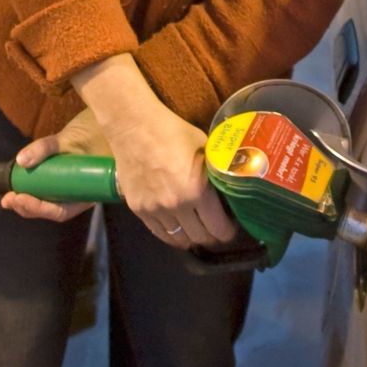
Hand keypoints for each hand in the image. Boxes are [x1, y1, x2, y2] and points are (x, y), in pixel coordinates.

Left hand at [1, 108, 106, 222]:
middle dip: (29, 207)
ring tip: (9, 196)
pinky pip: (51, 192)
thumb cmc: (95, 132)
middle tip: (9, 199)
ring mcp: (75, 188)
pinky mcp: (68, 180)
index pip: (62, 211)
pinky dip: (34, 191)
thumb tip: (21, 161)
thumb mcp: (69, 138)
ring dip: (29, 202)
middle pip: (53, 210)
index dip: (40, 209)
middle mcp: (82, 195)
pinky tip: (21, 185)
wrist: (109, 122)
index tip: (21, 197)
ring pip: (51, 203)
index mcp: (88, 192)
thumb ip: (45, 148)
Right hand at [103, 99, 237, 249]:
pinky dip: (171, 234)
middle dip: (212, 236)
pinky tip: (178, 229)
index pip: (218, 227)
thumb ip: (216, 173)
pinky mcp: (138, 209)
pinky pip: (158, 232)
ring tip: (197, 230)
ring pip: (178, 239)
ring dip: (191, 238)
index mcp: (197, 190)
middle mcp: (176, 205)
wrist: (134, 128)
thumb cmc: (174, 133)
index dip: (227, 232)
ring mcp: (154, 209)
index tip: (231, 228)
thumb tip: (231, 189)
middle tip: (216, 229)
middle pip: (199, 238)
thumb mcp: (206, 149)